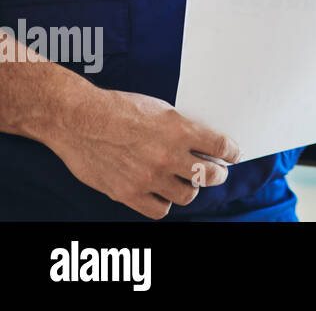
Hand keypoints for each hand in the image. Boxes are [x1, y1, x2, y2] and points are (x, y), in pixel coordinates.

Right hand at [43, 88, 239, 219]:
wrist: (77, 119)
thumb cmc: (117, 108)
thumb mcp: (160, 109)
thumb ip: (182, 128)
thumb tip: (201, 143)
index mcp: (180, 130)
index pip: (221, 147)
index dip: (232, 153)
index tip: (233, 155)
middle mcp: (168, 155)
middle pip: (210, 176)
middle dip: (217, 174)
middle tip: (215, 172)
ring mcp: (148, 177)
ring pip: (187, 196)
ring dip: (190, 189)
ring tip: (186, 182)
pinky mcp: (127, 193)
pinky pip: (158, 210)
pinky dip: (164, 203)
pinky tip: (162, 194)